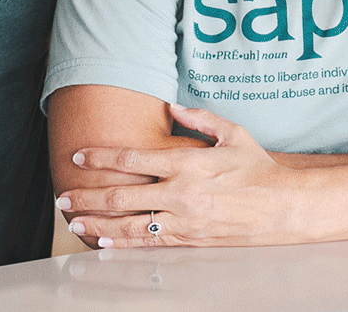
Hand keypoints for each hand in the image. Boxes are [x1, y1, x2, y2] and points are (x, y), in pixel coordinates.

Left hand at [56, 103, 303, 247]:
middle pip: (121, 195)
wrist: (285, 207)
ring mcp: (184, 219)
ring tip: (75, 222)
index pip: (132, 159)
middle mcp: (181, 193)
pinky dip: (124, 243)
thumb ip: (200, 119)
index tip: (80, 157)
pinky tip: (105, 242)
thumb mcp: (234, 133)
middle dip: (87, 196)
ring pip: (130, 223)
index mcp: (187, 163)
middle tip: (63, 197)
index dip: (101, 158)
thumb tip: (173, 105)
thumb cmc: (260, 169)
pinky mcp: (191, 239)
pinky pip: (150, 242)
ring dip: (98, 222)